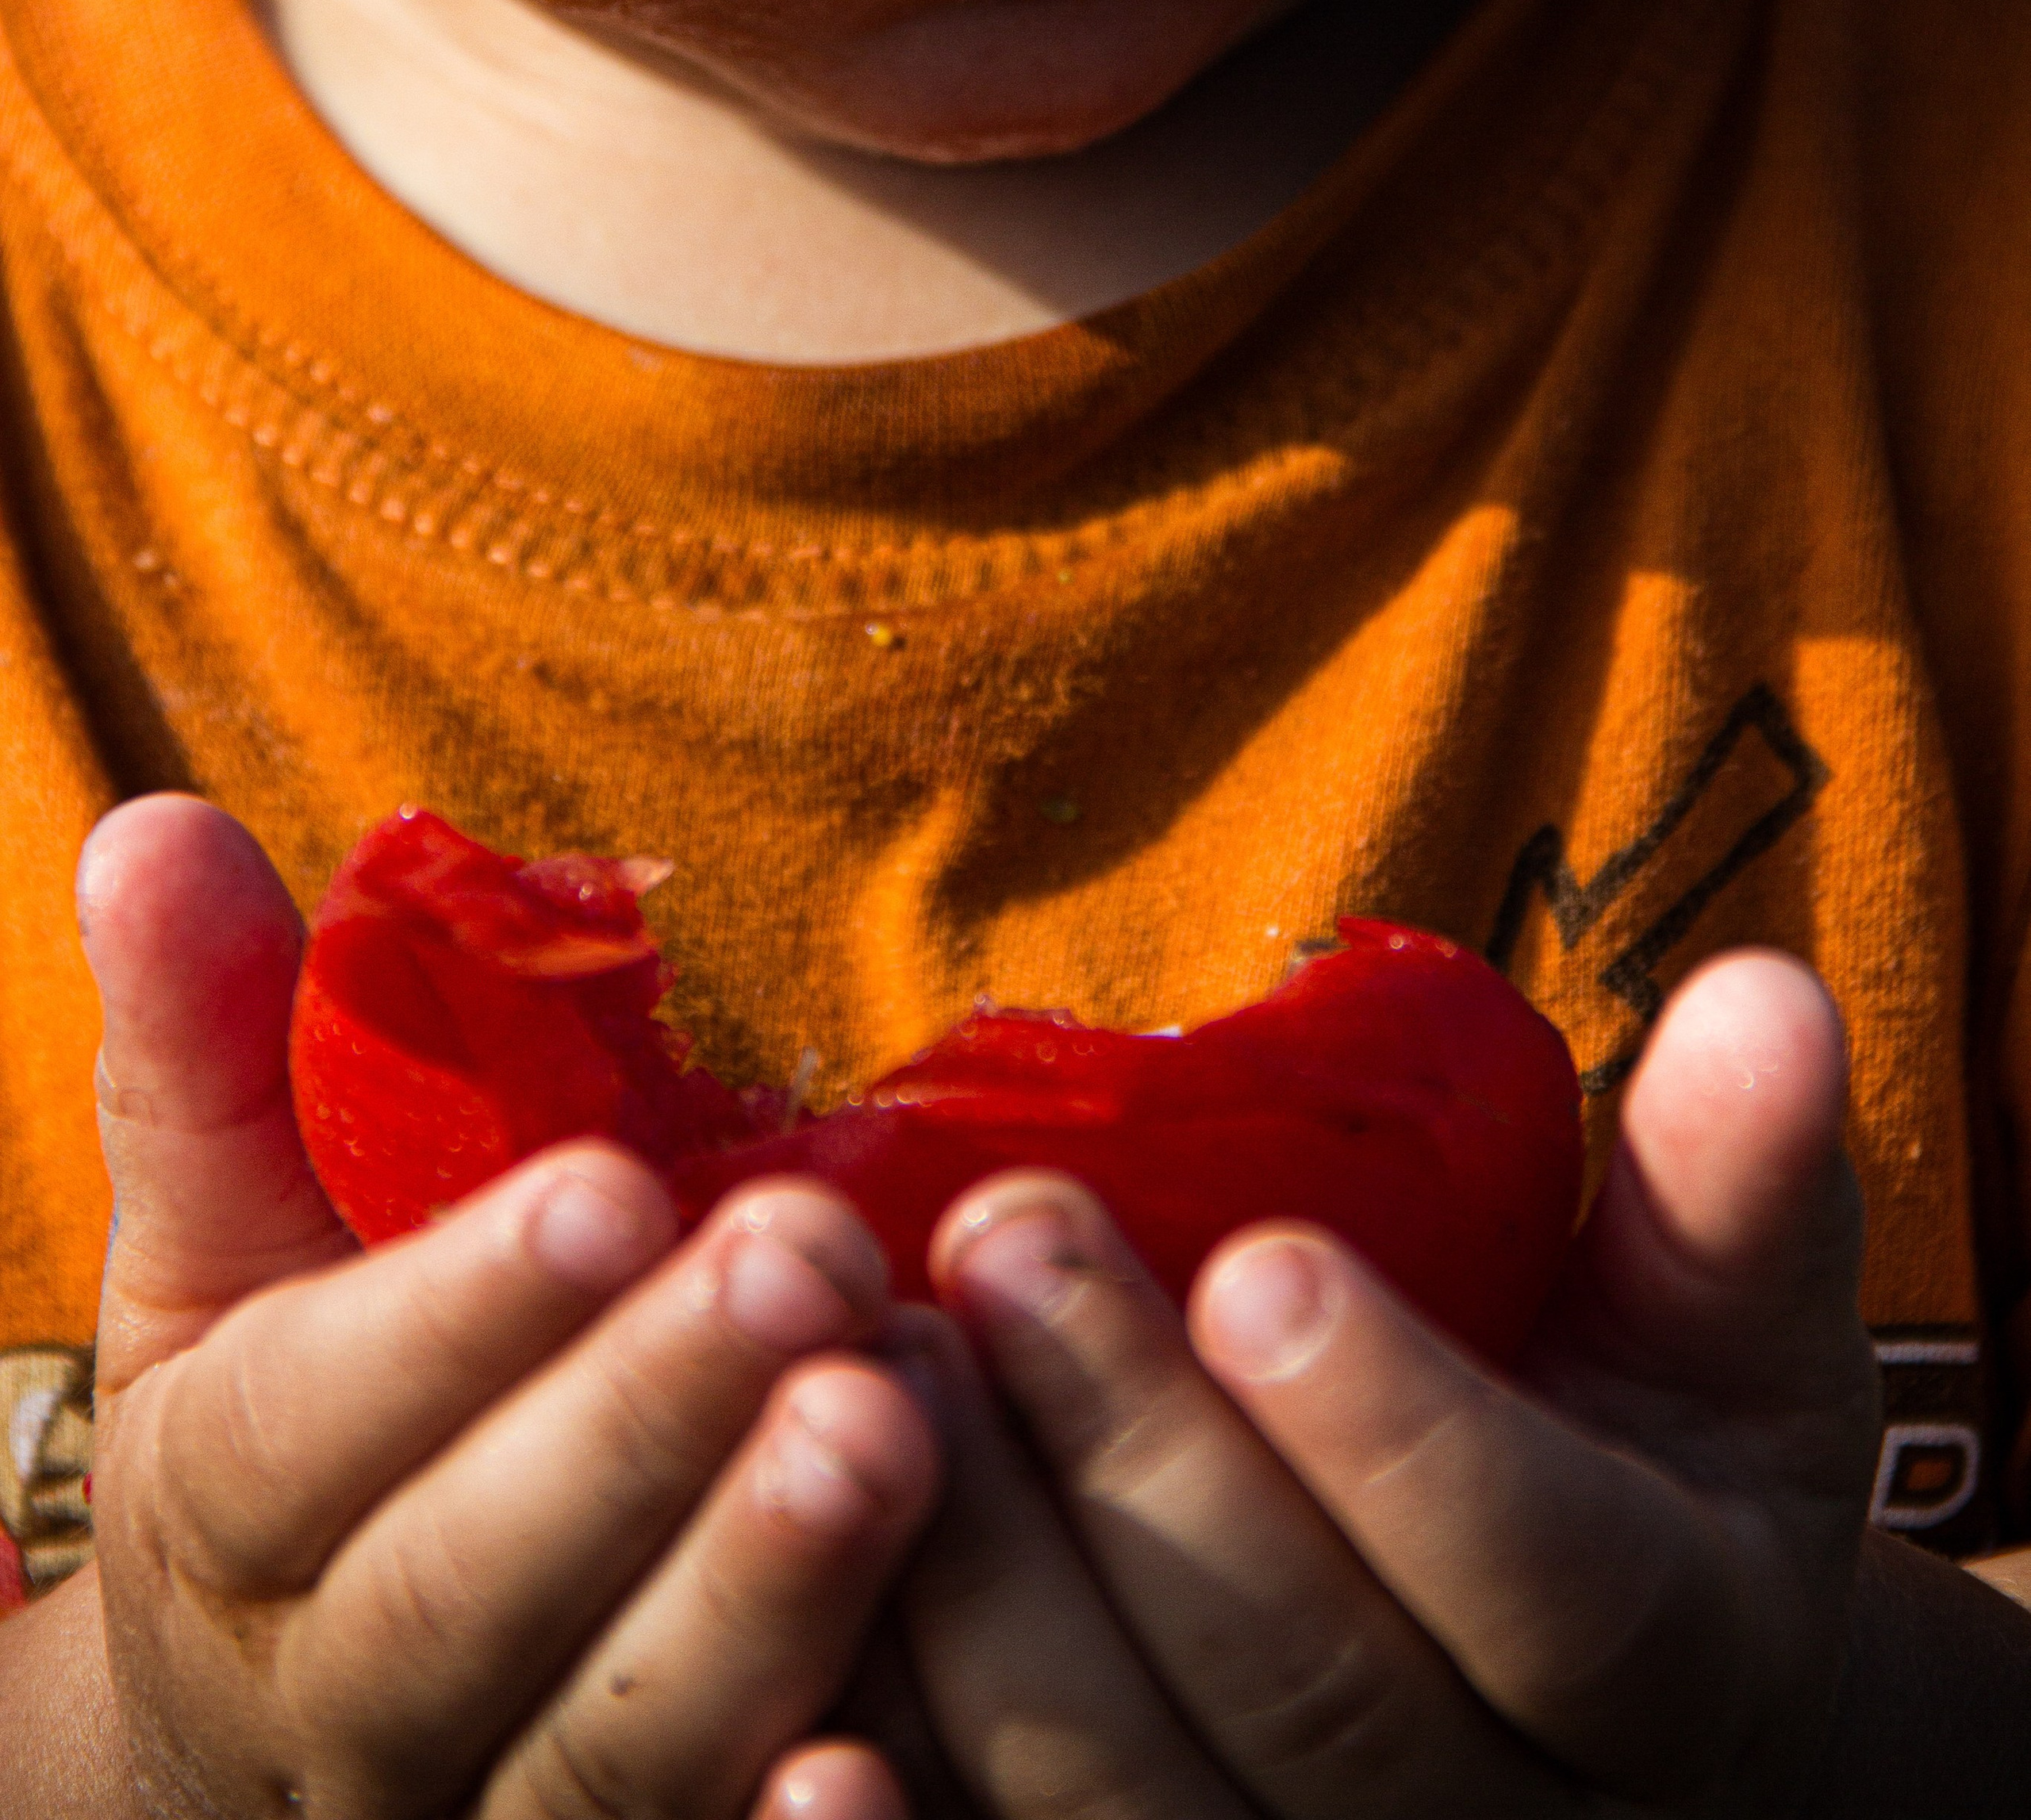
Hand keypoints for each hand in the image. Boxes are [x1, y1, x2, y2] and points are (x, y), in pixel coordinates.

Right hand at [70, 795, 937, 1819]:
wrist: (277, 1734)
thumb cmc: (296, 1416)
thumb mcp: (220, 1246)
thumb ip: (206, 1055)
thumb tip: (148, 827)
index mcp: (232, 1513)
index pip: (318, 1427)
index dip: (457, 1317)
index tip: (608, 1186)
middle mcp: (338, 1702)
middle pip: (467, 1595)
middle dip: (636, 1427)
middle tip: (811, 1263)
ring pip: (607, 1757)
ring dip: (757, 1597)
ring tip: (905, 1418)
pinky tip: (920, 1726)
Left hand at [865, 952, 1888, 1815]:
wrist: (1561, 1706)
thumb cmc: (1633, 1448)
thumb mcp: (1717, 1322)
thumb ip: (1731, 1180)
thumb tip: (1769, 992)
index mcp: (1660, 1658)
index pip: (1552, 1584)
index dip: (1404, 1435)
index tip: (1261, 1259)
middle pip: (1309, 1693)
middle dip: (1139, 1455)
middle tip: (1006, 1235)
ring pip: (1131, 1804)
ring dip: (983, 1587)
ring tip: (873, 1361)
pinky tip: (793, 1721)